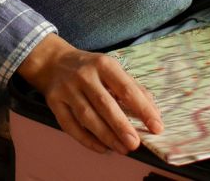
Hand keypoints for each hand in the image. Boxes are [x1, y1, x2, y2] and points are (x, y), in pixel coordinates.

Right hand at [16, 33, 162, 153]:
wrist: (53, 62)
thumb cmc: (90, 68)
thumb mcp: (112, 68)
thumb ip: (132, 87)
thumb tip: (152, 111)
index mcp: (104, 64)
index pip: (127, 89)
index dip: (143, 109)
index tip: (156, 126)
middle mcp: (84, 75)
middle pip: (105, 104)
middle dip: (121, 126)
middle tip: (135, 143)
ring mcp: (67, 89)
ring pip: (87, 116)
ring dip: (106, 136)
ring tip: (122, 149)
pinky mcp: (54, 102)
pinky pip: (70, 125)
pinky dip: (86, 140)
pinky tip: (101, 148)